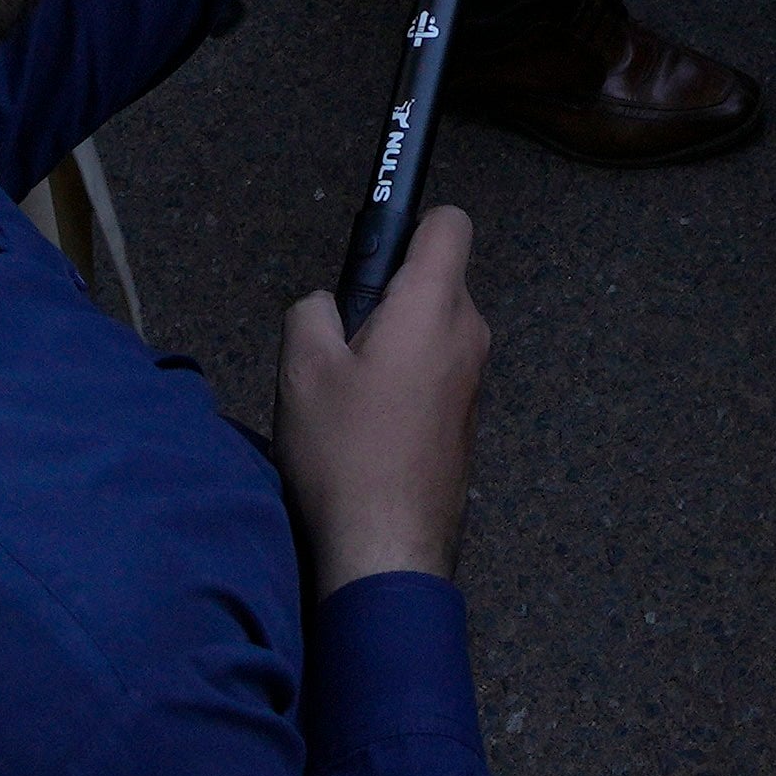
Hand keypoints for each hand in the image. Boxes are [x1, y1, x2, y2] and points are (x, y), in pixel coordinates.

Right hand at [276, 203, 489, 596]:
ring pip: (429, 332)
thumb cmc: (345, 452)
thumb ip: (312, 311)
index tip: (367, 259)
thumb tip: (329, 306)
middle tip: (337, 347)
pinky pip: (433, 374)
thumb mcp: (302, 368)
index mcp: (435, 306)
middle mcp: (469, 335)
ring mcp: (473, 382)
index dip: (408, 224)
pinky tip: (363, 433)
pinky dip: (401, 385)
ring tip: (344, 399)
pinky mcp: (465, 423)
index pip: (449, 223)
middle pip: (433, 281)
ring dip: (389, 348)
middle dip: (385, 298)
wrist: (387, 552)